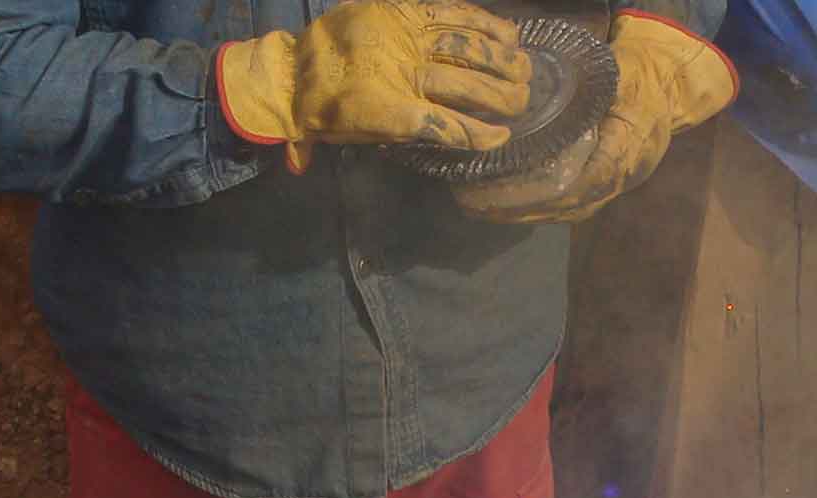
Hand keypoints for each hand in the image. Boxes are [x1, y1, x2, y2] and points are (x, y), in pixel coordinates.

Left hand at [218, 0, 533, 173]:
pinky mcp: (402, 9)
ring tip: (525, 69)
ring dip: (500, 60)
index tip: (501, 138)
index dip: (476, 133)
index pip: (443, 124)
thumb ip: (357, 147)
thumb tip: (314, 163)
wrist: (291, 67)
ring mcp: (403, 35)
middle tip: (524, 102)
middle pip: (463, 84)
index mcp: (385, 109)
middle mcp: (399, 70)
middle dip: (500, 95)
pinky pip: (450, 11)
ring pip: (463, 47)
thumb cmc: (320, 110)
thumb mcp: (337, 137)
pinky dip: (482, 21)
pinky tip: (509, 32)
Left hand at [456, 13, 734, 223]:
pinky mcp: (601, 187)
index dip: (537, 193)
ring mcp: (610, 187)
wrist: (667, 90)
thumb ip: (587, 93)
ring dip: (520, 213)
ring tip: (479, 207)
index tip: (500, 192)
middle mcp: (617, 177)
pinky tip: (503, 205)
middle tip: (473, 202)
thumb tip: (538, 98)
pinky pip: (566, 206)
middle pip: (563, 205)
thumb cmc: (638, 79)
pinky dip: (533, 208)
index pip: (579, 183)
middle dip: (516, 208)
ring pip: (562, 211)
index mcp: (624, 150)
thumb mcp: (617, 77)